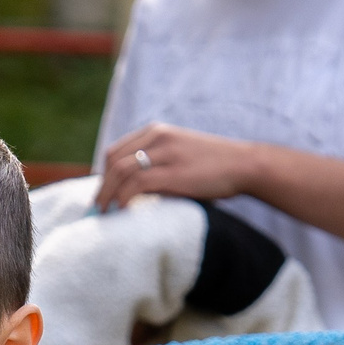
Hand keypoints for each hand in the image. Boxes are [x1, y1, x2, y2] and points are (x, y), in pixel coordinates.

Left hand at [97, 123, 270, 211]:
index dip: (104, 174)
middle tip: (99, 208)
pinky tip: (123, 210)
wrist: (245, 164)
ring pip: (120, 170)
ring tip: (105, 213)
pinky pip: (136, 184)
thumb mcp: (181, 156)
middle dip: (101, 185)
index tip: (103, 194)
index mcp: (157, 131)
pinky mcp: (173, 172)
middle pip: (113, 159)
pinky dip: (124, 198)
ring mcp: (165, 153)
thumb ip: (158, 164)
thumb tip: (135, 189)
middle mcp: (157, 136)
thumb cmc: (215, 166)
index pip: (116, 150)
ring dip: (107, 193)